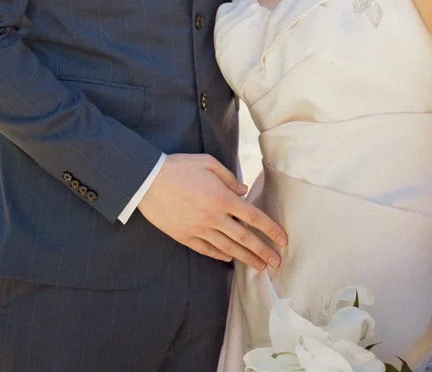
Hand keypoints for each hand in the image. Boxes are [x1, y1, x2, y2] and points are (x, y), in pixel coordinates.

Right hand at [137, 153, 286, 269]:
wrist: (148, 181)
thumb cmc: (179, 167)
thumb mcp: (208, 163)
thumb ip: (230, 178)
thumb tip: (244, 192)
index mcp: (222, 198)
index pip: (253, 217)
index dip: (270, 230)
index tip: (283, 240)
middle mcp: (214, 217)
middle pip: (244, 238)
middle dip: (263, 251)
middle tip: (277, 263)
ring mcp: (199, 229)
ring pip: (228, 248)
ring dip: (245, 258)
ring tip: (259, 267)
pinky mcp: (185, 236)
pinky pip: (207, 250)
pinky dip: (221, 256)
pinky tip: (230, 259)